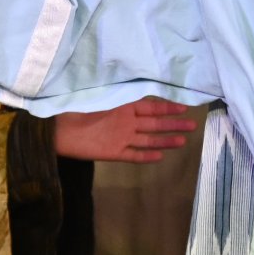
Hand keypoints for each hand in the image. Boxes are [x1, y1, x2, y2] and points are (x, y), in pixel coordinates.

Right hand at [54, 97, 199, 162]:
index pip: (152, 106)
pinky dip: (148, 157)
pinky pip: (135, 155)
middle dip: (175, 124)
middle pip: (156, 123)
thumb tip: (127, 95)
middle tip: (193, 125)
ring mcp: (122, 138)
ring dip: (167, 140)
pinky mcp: (114, 153)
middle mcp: (127, 121)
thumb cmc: (75, 108)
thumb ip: (114, 99)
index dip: (169, 107)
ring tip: (183, 141)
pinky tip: (160, 158)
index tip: (184, 107)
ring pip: (150, 140)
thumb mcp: (98, 97)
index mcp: (123, 105)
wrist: (60, 128)